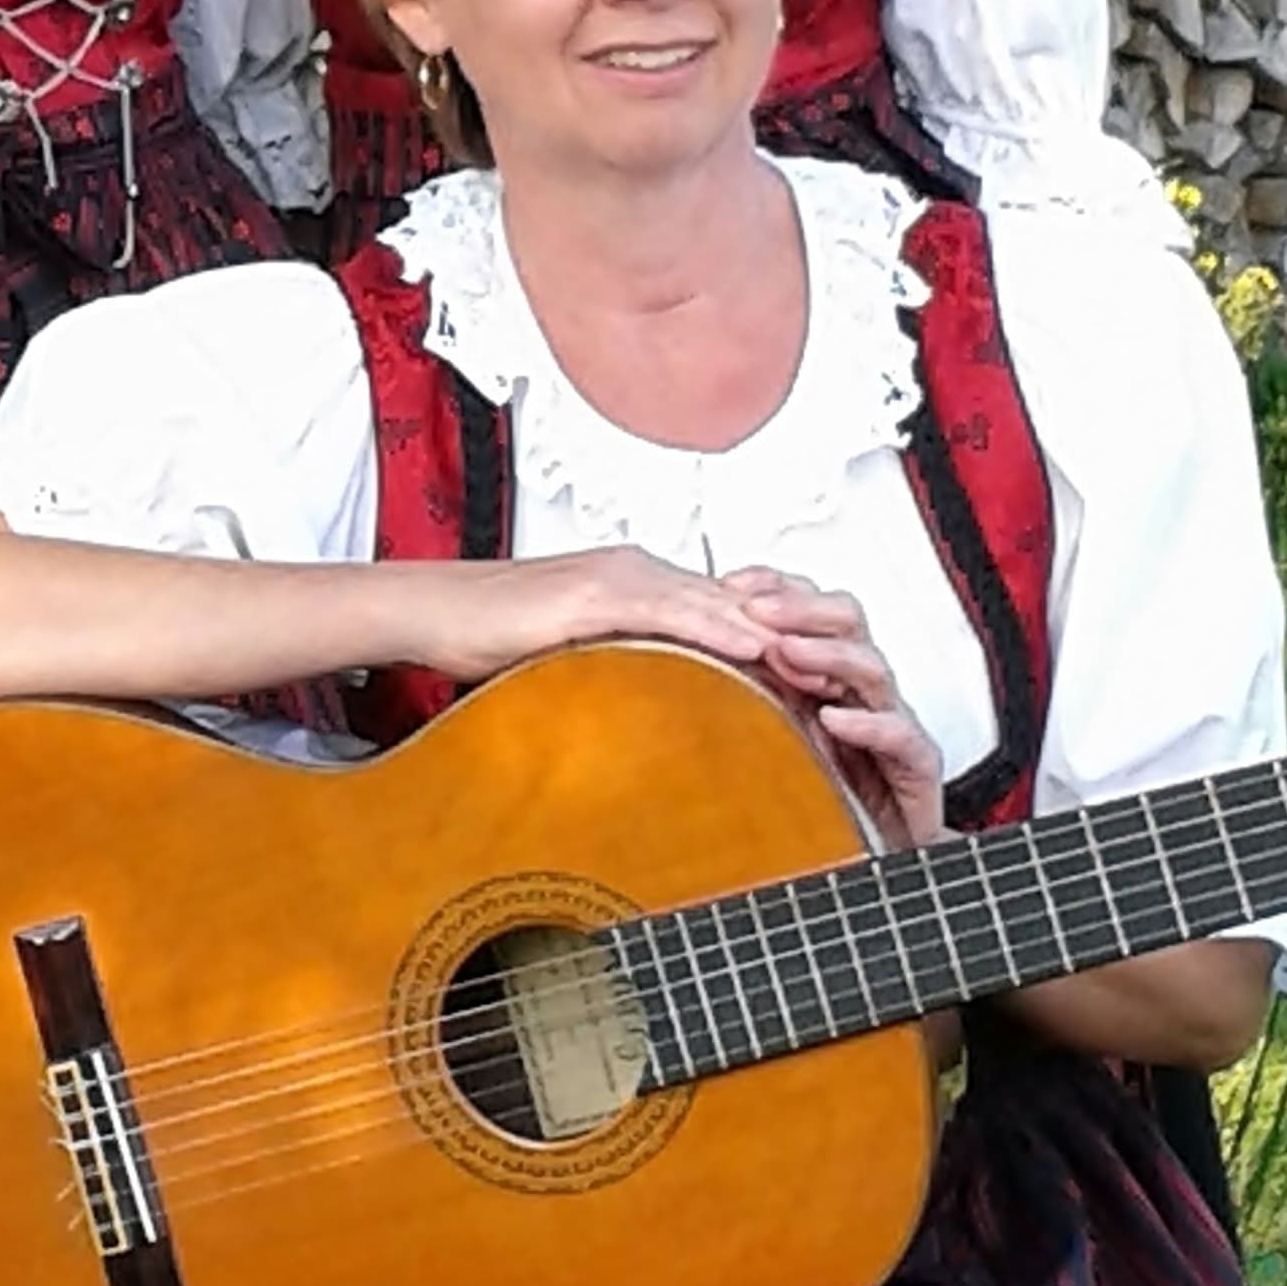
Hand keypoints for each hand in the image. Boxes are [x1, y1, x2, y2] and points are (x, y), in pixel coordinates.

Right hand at [412, 545, 791, 688]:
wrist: (431, 611)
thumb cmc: (487, 638)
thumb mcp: (570, 660)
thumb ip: (616, 672)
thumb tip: (649, 712)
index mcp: (639, 588)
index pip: (726, 613)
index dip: (781, 642)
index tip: (827, 677)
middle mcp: (641, 573)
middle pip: (739, 603)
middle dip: (800, 636)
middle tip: (855, 673)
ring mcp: (621, 578)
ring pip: (719, 604)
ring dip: (777, 636)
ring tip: (829, 668)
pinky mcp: (598, 593)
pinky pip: (674, 613)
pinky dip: (721, 633)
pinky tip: (757, 653)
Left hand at [718, 569, 945, 847]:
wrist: (875, 863)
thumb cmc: (824, 798)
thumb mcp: (767, 738)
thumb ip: (735, 700)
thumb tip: (666, 667)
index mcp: (827, 674)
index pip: (809, 608)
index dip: (776, 588)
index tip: (731, 585)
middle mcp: (861, 690)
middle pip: (847, 621)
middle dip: (801, 608)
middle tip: (758, 610)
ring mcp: (891, 723)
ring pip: (873, 668)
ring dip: (827, 654)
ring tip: (787, 652)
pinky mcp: (916, 766)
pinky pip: (900, 735)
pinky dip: (867, 724)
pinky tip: (832, 719)